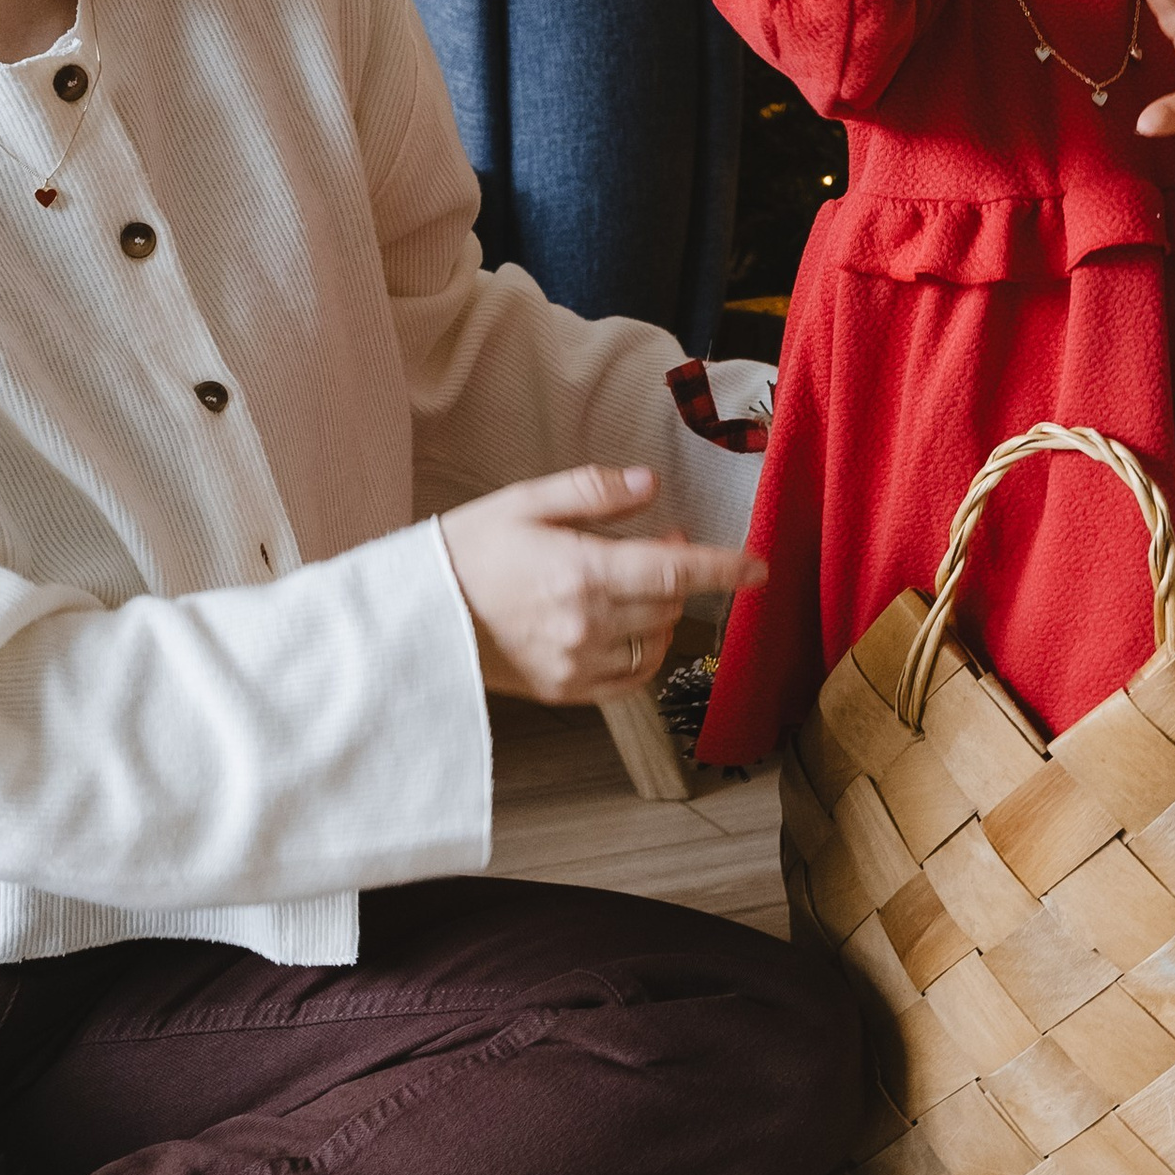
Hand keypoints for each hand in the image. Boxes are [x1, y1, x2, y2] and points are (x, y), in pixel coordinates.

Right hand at [438, 466, 764, 706]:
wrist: (414, 616)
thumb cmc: (467, 551)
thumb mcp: (525, 501)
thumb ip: (594, 492)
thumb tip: (650, 485)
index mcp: (581, 572)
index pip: (676, 570)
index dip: (724, 569)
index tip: (759, 567)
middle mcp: (585, 624)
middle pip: (668, 602)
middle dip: (678, 571)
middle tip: (657, 541)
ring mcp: (575, 663)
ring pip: (655, 643)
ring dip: (661, 612)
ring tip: (635, 583)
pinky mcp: (563, 690)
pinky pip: (629, 679)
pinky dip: (641, 652)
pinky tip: (625, 626)